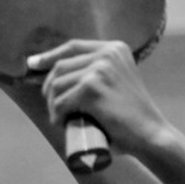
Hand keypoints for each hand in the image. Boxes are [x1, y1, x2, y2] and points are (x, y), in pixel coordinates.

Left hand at [33, 39, 170, 151]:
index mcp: (115, 48)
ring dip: (53, 104)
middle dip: (50, 88)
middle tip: (54, 108)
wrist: (152, 136)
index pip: (72, 47)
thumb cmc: (133, 117)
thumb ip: (99, 72)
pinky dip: (58, 115)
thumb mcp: (118, 83)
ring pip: (57, 84)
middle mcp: (107, 54)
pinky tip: (64, 124)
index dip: (49, 56)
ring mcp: (99, 69)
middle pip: (60, 66)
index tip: (32, 65)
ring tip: (62, 119)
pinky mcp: (92, 88)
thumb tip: (57, 70)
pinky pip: (61, 101)